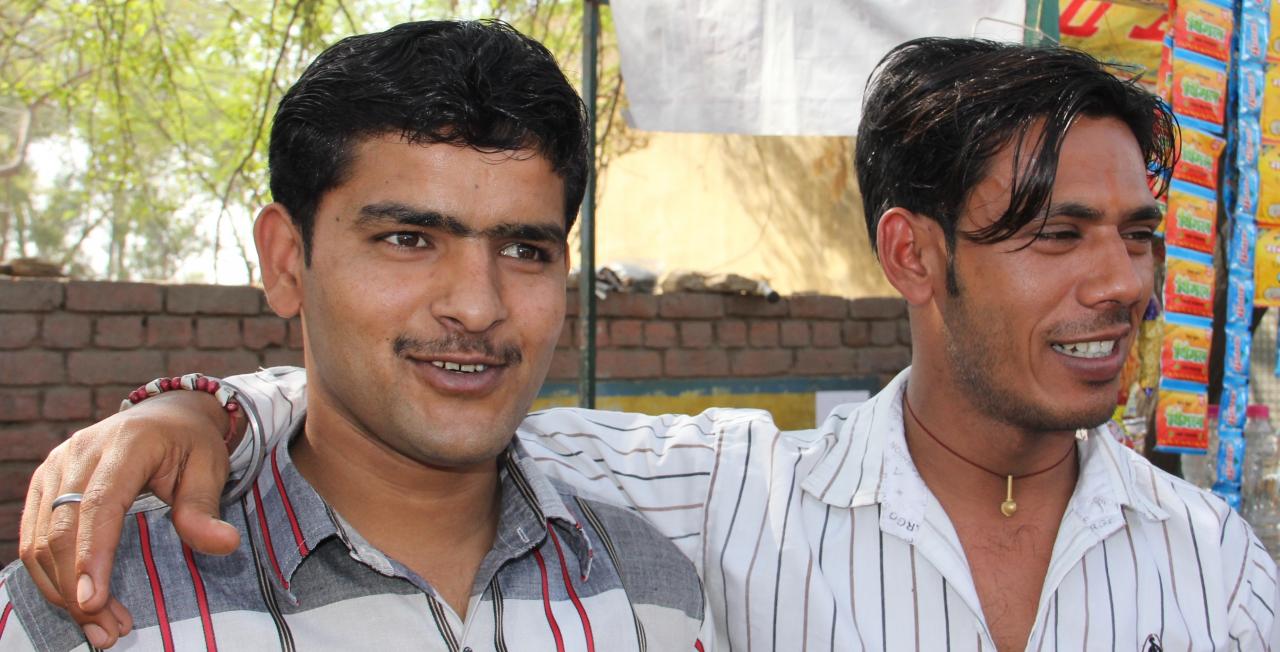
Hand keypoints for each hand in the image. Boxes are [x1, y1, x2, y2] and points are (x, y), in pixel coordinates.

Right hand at [18, 390, 242, 647]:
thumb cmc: (191, 443)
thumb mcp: (210, 468)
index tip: (93, 601)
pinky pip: (34, 535)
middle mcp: (81, 451)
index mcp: (127, 444)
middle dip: (77, 586)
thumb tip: (225, 544)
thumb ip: (205, 508)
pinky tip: (76, 600)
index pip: (99, 504)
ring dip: (61, 587)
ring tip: (97, 624)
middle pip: (62, 528)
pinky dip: (49, 574)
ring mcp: (57, 465)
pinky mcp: (45, 482)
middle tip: (106, 630)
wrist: (166, 415)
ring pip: (40, 537)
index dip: (91, 555)